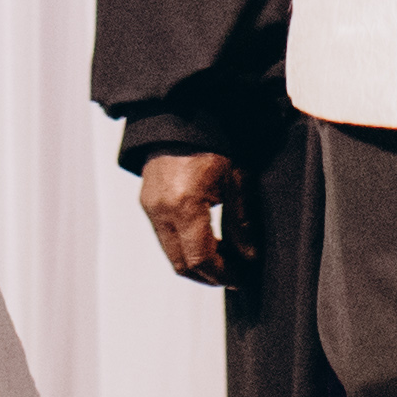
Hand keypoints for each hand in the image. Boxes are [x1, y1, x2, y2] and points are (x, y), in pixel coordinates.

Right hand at [136, 151, 251, 287]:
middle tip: (232, 276)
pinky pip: (164, 238)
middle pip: (181, 264)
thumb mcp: (234, 179)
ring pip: (171, 254)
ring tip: (222, 261)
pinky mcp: (147, 203)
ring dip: (195, 263)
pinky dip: (184, 247)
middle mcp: (161, 211)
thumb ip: (241, 221)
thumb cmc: (210, 142)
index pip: (200, 258)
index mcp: (185, 204)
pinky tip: (205, 241)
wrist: (178, 118)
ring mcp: (150, 208)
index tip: (241, 278)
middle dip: (208, 276)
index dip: (222, 274)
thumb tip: (249, 256)